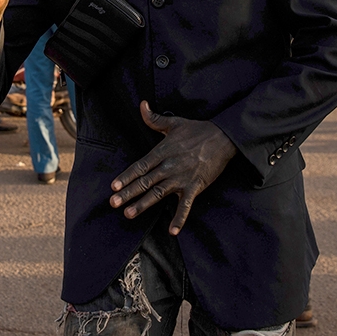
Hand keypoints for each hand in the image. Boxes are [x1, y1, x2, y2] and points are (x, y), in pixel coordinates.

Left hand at [110, 101, 236, 235]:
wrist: (223, 138)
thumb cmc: (197, 130)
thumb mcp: (174, 123)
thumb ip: (154, 118)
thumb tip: (141, 104)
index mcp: (162, 152)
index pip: (140, 166)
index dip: (126, 176)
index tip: (114, 186)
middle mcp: (169, 167)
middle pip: (145, 182)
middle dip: (128, 193)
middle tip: (113, 203)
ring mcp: (181, 178)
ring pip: (158, 194)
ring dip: (143, 204)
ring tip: (129, 214)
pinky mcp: (195, 186)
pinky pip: (185, 205)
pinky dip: (179, 218)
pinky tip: (171, 231)